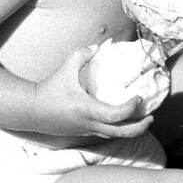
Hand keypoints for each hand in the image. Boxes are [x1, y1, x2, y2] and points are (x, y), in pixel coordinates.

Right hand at [29, 46, 155, 141]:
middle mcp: (90, 124)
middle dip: (140, 127)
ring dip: (131, 129)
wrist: (30, 111)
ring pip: (115, 136)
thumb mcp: (65, 68)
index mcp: (88, 109)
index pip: (117, 115)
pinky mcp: (83, 132)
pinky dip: (118, 129)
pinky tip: (124, 120)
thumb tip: (97, 46)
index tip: (138, 97)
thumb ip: (82, 55)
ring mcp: (87, 131)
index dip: (131, 108)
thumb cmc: (49, 89)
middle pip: (122, 133)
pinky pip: (106, 134)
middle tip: (151, 116)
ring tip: (143, 119)